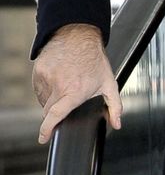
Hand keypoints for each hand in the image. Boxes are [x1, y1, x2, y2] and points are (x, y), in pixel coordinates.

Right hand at [32, 23, 121, 144]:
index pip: (55, 115)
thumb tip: (117, 123)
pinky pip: (38, 87)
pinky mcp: (38, 70)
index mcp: (74, 92)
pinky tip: (58, 79)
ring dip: (51, 100)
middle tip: (66, 101)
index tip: (43, 138)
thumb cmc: (95, 59)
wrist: (78, 35)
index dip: (47, 129)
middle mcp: (58, 85)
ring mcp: (46, 77)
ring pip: (43, 99)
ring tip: (65, 86)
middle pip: (48, 110)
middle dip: (54, 113)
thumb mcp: (109, 83)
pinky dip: (46, 88)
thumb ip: (115, 106)